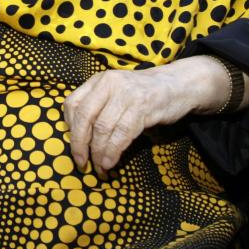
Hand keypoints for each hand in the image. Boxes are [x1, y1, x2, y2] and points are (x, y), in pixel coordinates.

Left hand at [63, 59, 221, 175]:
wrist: (179, 84)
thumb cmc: (143, 93)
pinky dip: (113, 151)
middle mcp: (109, 84)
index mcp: (98, 80)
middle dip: (79, 144)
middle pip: (85, 117)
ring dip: (98, 153)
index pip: (72, 103)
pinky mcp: (143, 108)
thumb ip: (98, 106)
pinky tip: (110, 162)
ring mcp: (126, 95)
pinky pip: (122, 134)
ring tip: (99, 168)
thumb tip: (80, 138)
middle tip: (80, 162)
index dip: (69, 127)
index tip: (73, 144)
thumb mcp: (115, 92)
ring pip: (103, 128)